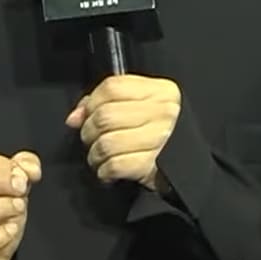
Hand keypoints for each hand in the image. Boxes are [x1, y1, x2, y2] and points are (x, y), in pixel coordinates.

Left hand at [65, 75, 179, 191]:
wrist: (185, 169)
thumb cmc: (159, 136)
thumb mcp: (141, 109)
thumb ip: (106, 104)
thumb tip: (75, 117)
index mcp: (161, 92)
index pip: (112, 87)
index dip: (91, 102)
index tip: (86, 115)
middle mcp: (164, 112)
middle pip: (105, 116)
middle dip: (90, 132)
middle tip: (93, 140)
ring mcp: (160, 139)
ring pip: (106, 143)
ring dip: (95, 155)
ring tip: (100, 158)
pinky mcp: (154, 166)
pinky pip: (114, 165)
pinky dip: (104, 171)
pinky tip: (108, 172)